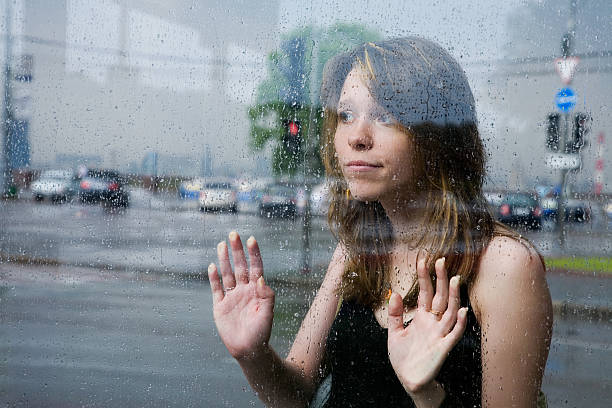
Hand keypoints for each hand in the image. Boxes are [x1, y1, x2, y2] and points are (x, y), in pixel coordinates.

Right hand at [208, 231, 274, 360]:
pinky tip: (212, 265)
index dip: (254, 254)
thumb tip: (260, 278)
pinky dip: (213, 277)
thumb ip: (266, 296)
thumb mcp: (268, 314)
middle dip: (237, 251)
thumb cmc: (261, 333)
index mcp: (257, 290)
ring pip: (227, 274)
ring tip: (222, 244)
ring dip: (224, 259)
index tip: (251, 239)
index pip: (255, 267)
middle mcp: (244, 290)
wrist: (248, 350)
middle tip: (233, 234)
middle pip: (240, 266)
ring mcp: (231, 297)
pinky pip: (216, 288)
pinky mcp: (220, 306)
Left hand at [387, 257, 467, 394]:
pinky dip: (460, 323)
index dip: (424, 277)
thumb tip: (394, 293)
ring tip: (454, 279)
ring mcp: (440, 334)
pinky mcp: (444, 347)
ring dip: (453, 296)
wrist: (409, 379)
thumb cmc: (403, 357)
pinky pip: (455, 334)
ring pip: (450, 311)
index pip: (424, 292)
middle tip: (441, 260)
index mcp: (421, 317)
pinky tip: (462, 311)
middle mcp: (433, 322)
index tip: (423, 260)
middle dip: (440, 279)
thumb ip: (394, 314)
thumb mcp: (394, 333)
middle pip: (440, 296)